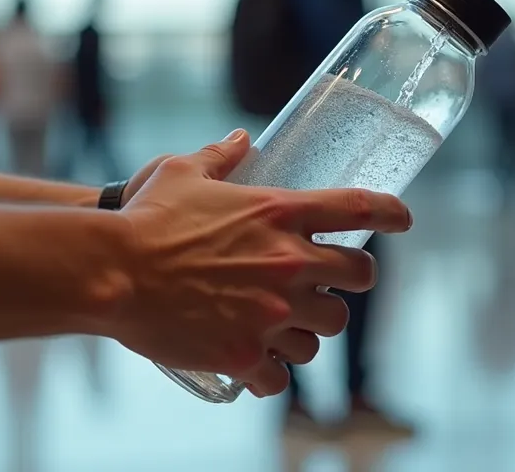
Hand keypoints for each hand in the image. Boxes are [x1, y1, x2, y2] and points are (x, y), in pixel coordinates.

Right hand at [108, 129, 412, 396]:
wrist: (112, 273)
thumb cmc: (147, 219)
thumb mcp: (183, 173)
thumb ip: (220, 155)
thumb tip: (241, 139)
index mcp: (280, 212)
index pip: (358, 208)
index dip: (390, 213)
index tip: (403, 220)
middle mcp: (289, 263)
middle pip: (358, 279)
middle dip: (352, 281)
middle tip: (335, 283)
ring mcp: (272, 312)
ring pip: (326, 331)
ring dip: (312, 328)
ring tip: (290, 326)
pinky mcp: (247, 354)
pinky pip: (283, 374)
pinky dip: (274, 371)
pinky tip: (260, 365)